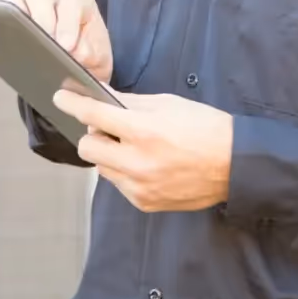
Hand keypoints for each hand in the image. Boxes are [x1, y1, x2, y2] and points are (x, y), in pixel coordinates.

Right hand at [0, 0, 113, 84]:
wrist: (79, 72)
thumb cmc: (90, 63)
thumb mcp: (99, 63)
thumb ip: (90, 57)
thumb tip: (72, 54)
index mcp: (79, 3)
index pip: (72, 3)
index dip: (67, 23)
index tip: (66, 47)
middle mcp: (52, 0)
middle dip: (40, 18)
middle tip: (44, 43)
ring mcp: (28, 6)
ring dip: (14, 14)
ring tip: (19, 39)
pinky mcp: (11, 17)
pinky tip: (0, 41)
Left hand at [52, 88, 233, 212]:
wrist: (236, 164)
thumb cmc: (205, 128)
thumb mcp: (168, 104)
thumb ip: (129, 102)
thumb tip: (99, 95)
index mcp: (144, 132)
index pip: (94, 116)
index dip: (72, 103)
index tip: (61, 97)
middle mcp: (138, 163)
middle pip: (87, 148)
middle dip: (94, 135)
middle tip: (110, 128)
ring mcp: (140, 187)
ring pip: (102, 169)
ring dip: (110, 155)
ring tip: (136, 147)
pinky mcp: (145, 203)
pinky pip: (119, 184)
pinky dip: (125, 172)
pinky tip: (148, 164)